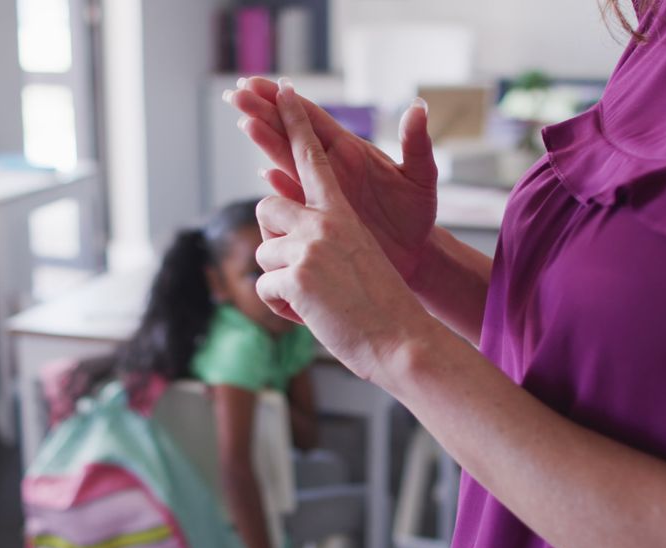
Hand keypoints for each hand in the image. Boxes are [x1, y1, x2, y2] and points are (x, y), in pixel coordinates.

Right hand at [227, 77, 438, 282]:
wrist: (413, 255)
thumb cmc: (418, 215)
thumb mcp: (421, 178)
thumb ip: (417, 143)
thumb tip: (417, 107)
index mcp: (350, 150)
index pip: (311, 118)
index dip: (284, 101)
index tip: (260, 83)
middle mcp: (330, 166)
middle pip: (289, 132)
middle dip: (262, 111)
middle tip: (236, 93)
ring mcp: (320, 192)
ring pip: (284, 159)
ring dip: (264, 140)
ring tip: (244, 121)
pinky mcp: (316, 217)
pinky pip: (291, 197)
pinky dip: (277, 184)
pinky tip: (263, 173)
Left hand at [255, 79, 431, 380]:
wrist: (404, 340)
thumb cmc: (385, 305)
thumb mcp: (360, 255)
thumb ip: (328, 236)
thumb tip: (294, 236)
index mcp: (342, 212)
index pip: (311, 157)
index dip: (293, 122)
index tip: (278, 89)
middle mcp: (324, 221)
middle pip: (266, 206)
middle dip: (271, 238)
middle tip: (300, 267)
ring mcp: (308, 246)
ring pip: (262, 253)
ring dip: (280, 282)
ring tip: (317, 300)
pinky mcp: (295, 275)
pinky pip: (265, 289)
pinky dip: (283, 310)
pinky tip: (314, 317)